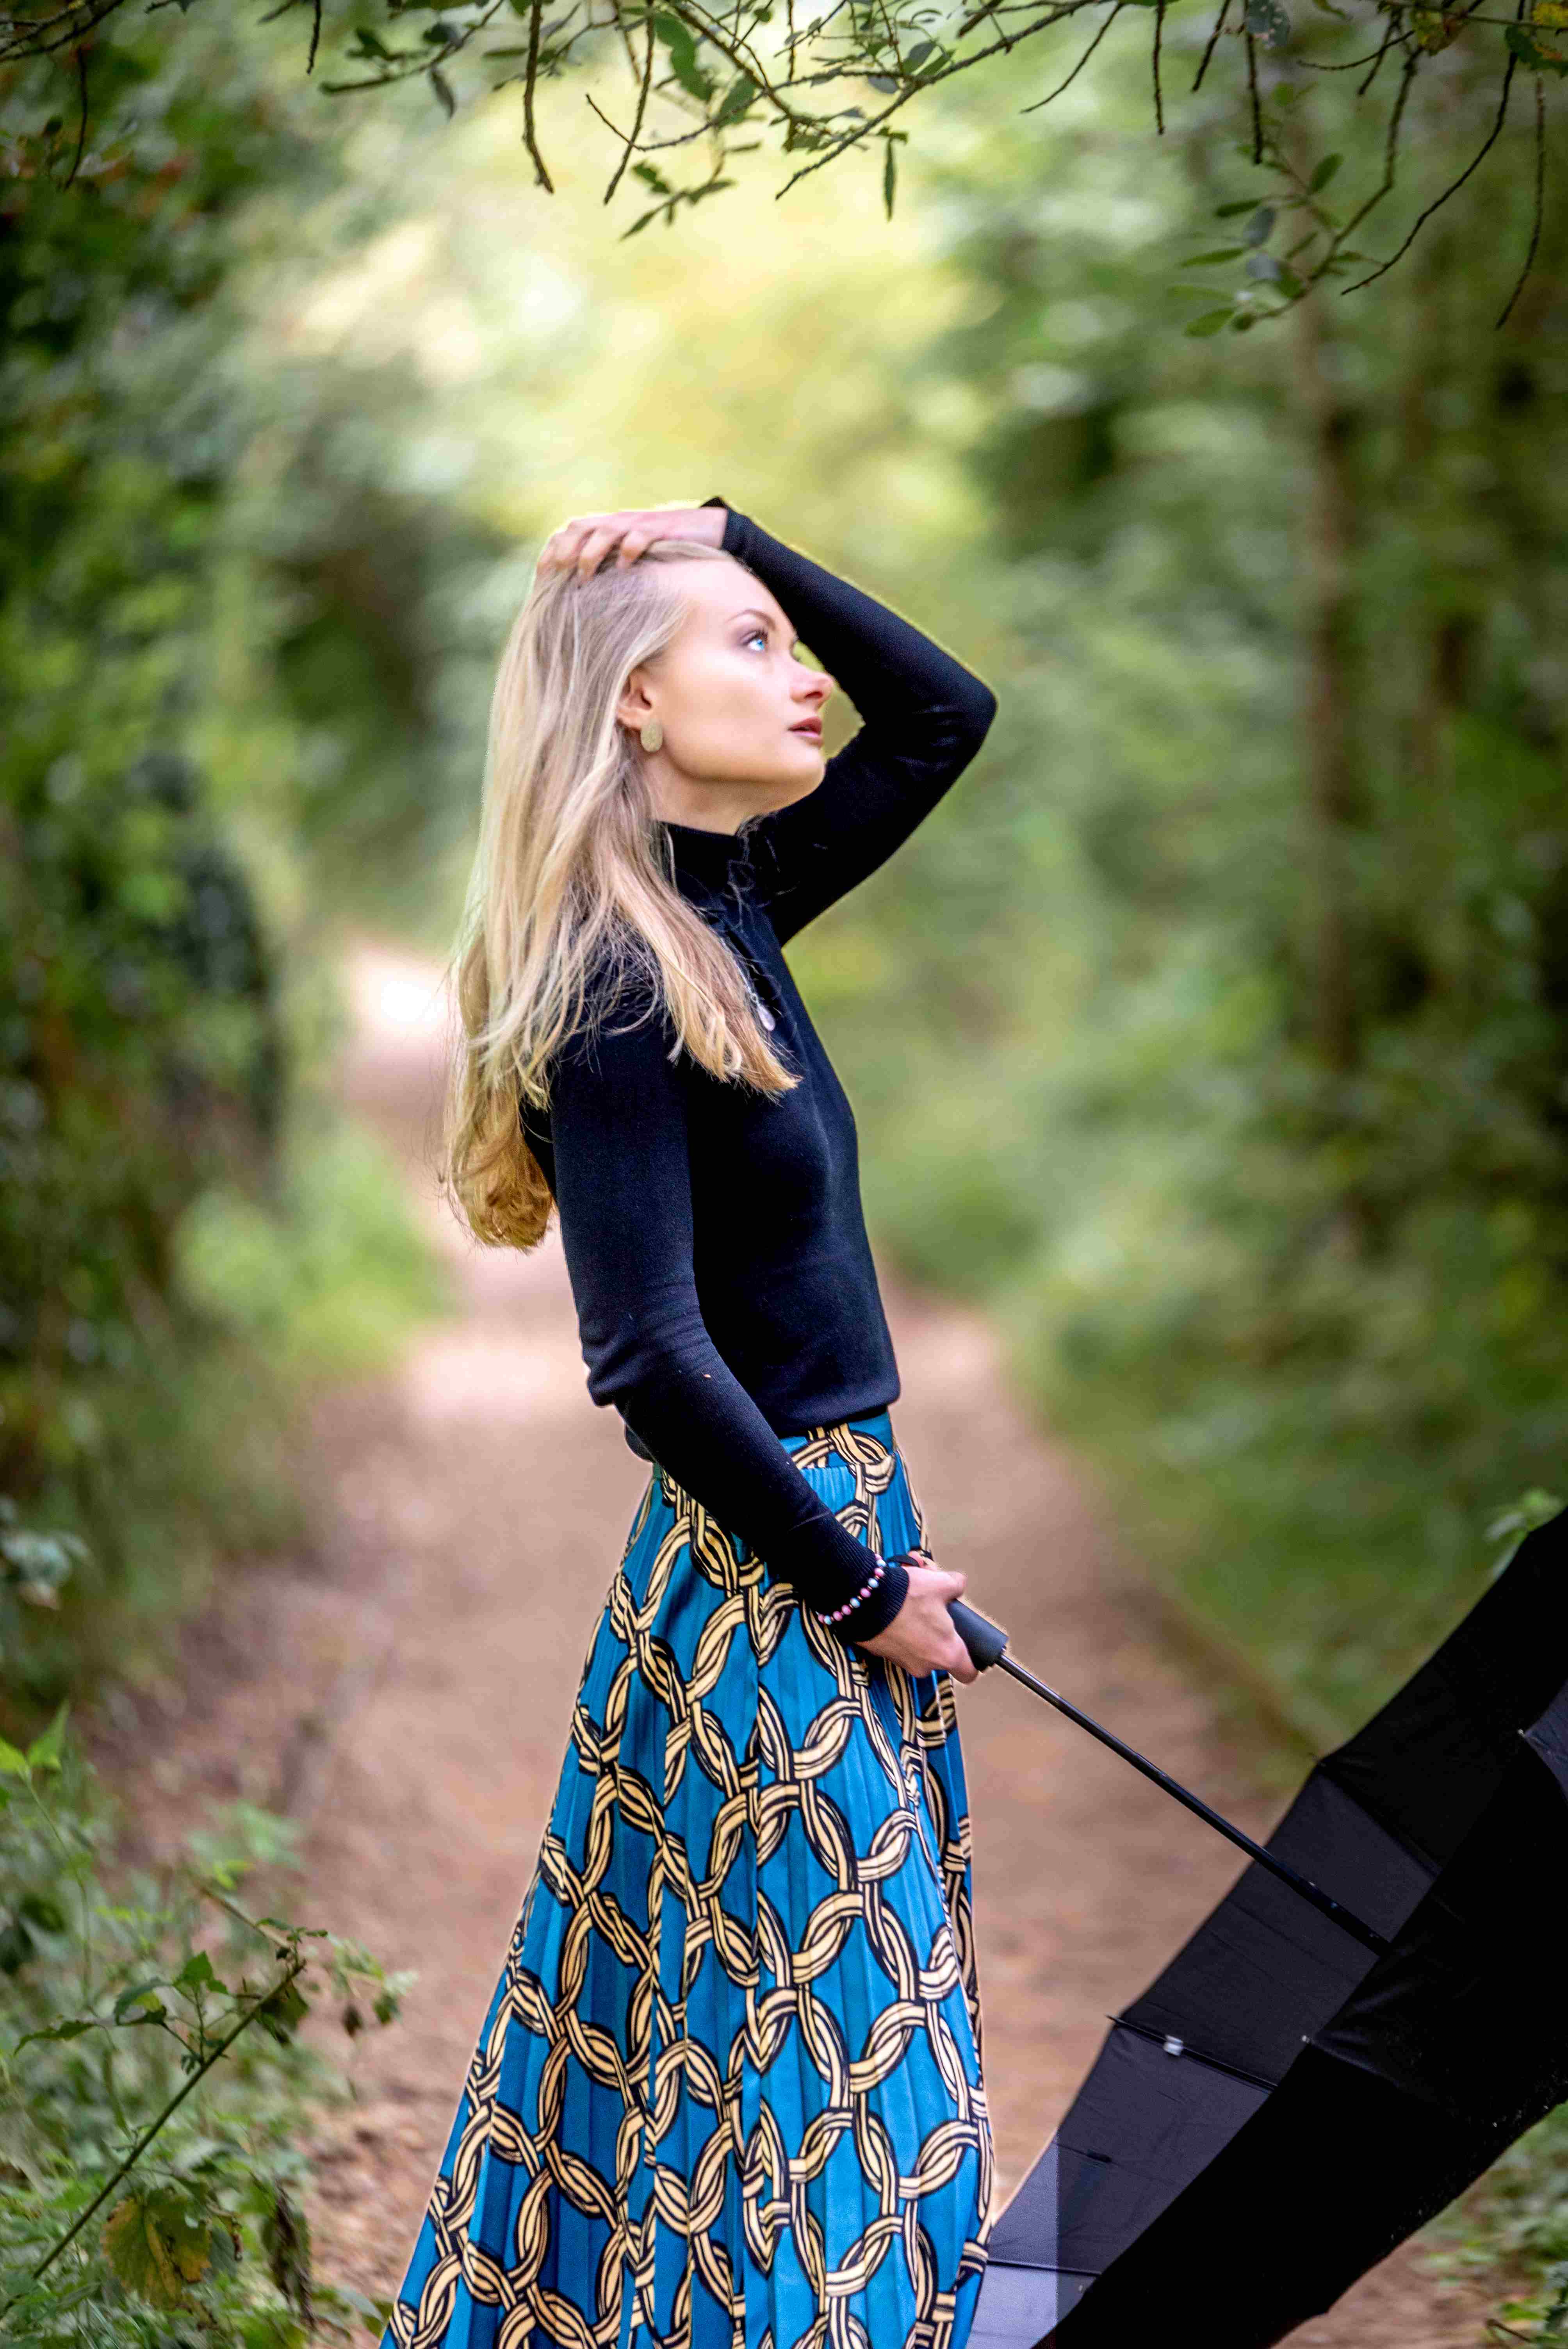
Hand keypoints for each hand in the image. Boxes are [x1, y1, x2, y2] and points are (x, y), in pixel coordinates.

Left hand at [536, 503, 726, 582]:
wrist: (708, 529)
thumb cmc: (666, 551)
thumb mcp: (633, 557)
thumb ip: (610, 567)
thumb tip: (583, 596)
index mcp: (607, 527)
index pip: (569, 531)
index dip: (552, 551)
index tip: (542, 577)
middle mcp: (618, 521)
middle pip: (579, 526)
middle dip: (564, 550)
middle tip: (558, 575)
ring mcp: (638, 522)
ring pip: (604, 530)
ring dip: (590, 553)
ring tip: (586, 578)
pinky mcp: (660, 529)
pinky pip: (638, 536)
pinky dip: (628, 550)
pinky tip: (625, 568)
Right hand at [857, 1550, 977, 1683]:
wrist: (864, 1601)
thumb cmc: (908, 1596)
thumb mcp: (940, 1583)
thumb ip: (956, 1585)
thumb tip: (959, 1584)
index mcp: (948, 1653)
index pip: (968, 1673)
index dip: (972, 1661)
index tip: (967, 1646)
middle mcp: (926, 1665)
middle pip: (941, 1653)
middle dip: (939, 1630)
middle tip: (933, 1607)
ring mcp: (904, 1662)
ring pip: (919, 1645)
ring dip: (918, 1624)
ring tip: (911, 1597)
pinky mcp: (884, 1655)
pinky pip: (900, 1642)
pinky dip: (900, 1626)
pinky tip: (896, 1603)